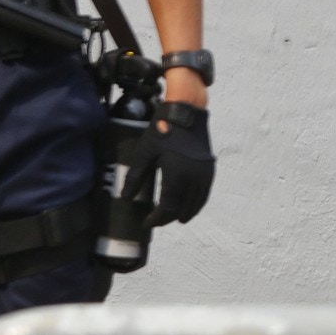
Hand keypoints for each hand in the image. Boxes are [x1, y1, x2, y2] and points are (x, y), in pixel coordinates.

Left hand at [126, 102, 214, 226]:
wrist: (187, 112)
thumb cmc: (164, 131)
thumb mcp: (145, 153)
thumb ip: (135, 176)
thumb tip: (126, 197)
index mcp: (177, 177)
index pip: (167, 208)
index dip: (157, 219)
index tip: (147, 223)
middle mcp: (194, 179)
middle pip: (183, 209)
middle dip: (170, 218)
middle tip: (158, 221)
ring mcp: (204, 174)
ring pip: (196, 203)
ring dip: (186, 212)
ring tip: (175, 218)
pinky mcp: (209, 168)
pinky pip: (204, 193)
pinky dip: (197, 203)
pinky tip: (190, 204)